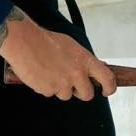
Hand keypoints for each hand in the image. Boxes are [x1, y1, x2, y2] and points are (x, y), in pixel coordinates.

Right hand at [0, 7, 116, 100]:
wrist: (26, 42)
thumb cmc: (48, 41)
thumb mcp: (73, 47)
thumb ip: (83, 61)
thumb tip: (92, 70)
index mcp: (86, 61)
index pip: (107, 78)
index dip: (110, 87)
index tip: (107, 91)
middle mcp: (77, 75)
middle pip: (87, 94)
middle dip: (81, 91)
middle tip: (73, 84)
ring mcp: (62, 84)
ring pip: (66, 95)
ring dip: (61, 88)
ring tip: (51, 72)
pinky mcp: (48, 90)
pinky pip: (50, 93)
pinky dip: (46, 87)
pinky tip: (41, 74)